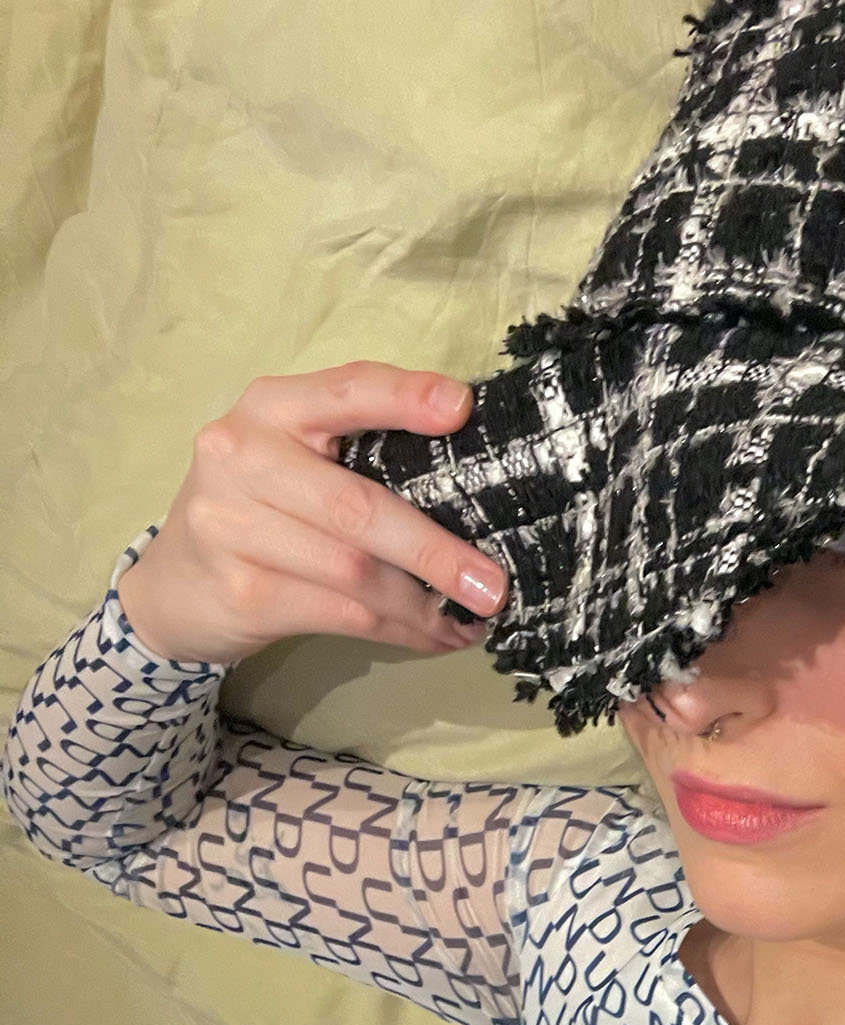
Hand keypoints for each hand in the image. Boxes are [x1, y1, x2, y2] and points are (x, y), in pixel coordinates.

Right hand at [114, 361, 509, 665]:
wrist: (172, 586)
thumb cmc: (258, 511)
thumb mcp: (291, 460)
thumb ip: (356, 453)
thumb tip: (468, 490)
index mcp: (271, 407)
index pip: (345, 389)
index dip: (404, 398)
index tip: (461, 409)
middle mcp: (243, 455)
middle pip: (358, 506)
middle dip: (434, 552)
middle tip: (493, 587)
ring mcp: (233, 526)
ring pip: (355, 572)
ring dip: (423, 605)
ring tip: (469, 619)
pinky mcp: (243, 591)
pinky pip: (342, 614)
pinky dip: (397, 629)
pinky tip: (431, 636)